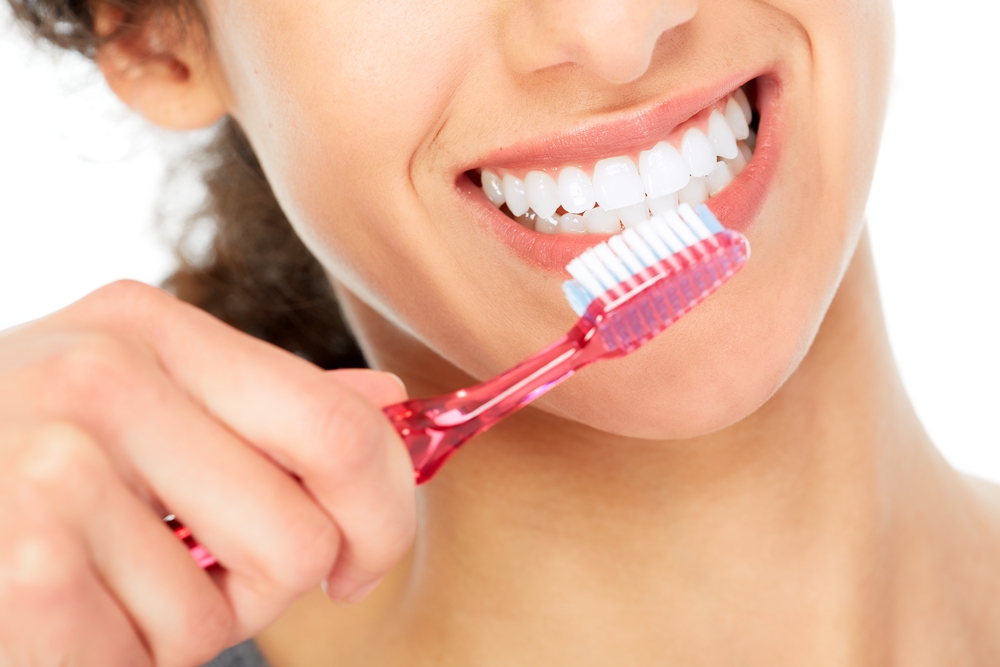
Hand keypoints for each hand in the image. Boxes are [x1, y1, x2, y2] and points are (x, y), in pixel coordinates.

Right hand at [0, 281, 415, 665]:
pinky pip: (144, 653)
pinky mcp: (23, 556)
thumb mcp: (141, 399)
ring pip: (222, 611)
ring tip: (105, 585)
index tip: (357, 560)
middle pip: (303, 535)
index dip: (382, 514)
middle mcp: (106, 375)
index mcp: (153, 327)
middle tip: (205, 577)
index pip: (342, 429)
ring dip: (178, 629)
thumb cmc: (16, 457)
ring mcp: (53, 461)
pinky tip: (57, 612)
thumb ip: (266, 407)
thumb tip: (387, 401)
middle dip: (272, 587)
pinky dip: (113, 657)